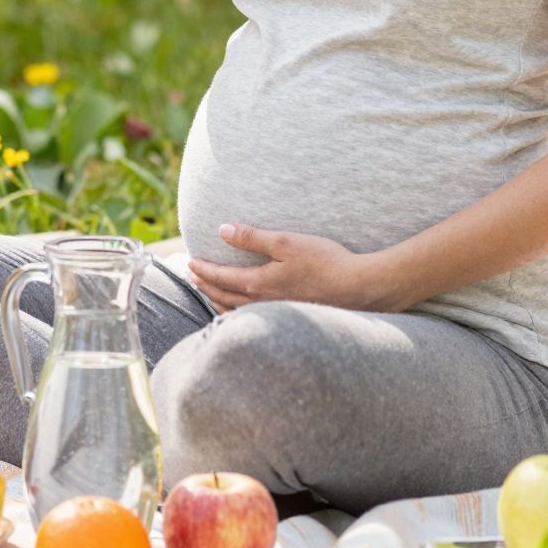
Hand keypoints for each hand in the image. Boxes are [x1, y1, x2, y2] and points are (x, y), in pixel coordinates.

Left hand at [190, 224, 381, 312]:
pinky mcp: (288, 317)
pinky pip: (252, 318)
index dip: (203, 269)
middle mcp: (262, 303)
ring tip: (209, 293)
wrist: (357, 288)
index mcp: (258, 283)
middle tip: (192, 277)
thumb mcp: (286, 241)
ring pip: (236, 311)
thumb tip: (222, 230)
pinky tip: (242, 310)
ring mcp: (275, 313)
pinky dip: (236, 313)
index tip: (189, 262)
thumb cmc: (324, 262)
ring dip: (218, 301)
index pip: (221, 278)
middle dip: (205, 286)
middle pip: (223, 297)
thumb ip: (253, 237)